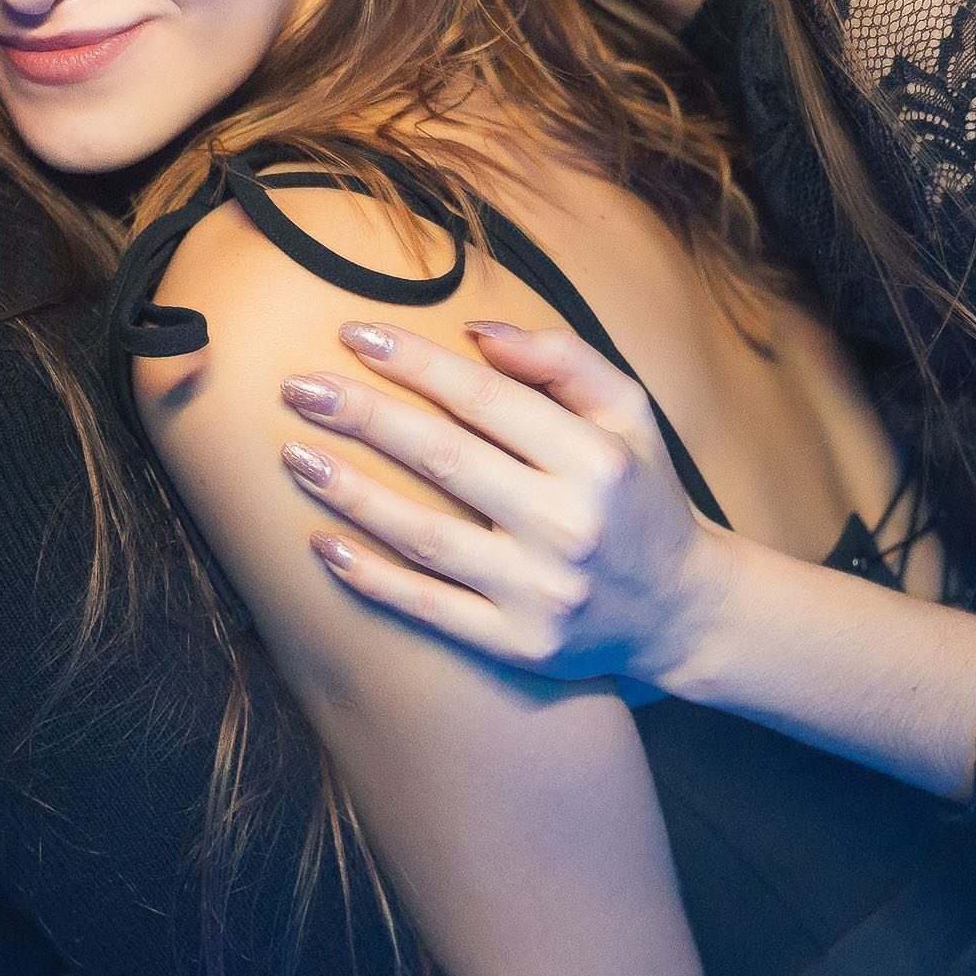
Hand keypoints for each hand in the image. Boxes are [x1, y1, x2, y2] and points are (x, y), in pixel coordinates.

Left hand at [279, 317, 733, 694]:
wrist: (680, 609)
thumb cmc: (638, 495)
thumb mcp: (628, 414)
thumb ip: (563, 361)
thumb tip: (476, 332)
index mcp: (595, 460)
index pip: (486, 399)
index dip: (416, 363)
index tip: (353, 335)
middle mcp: (569, 525)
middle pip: (445, 459)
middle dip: (364, 417)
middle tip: (297, 388)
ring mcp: (541, 591)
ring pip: (425, 536)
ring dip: (351, 493)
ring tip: (295, 455)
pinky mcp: (518, 644)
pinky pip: (429, 608)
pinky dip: (372, 577)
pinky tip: (322, 544)